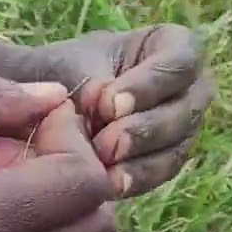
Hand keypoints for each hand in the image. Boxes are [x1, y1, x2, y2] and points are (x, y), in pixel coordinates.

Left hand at [0, 25, 214, 197]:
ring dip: (142, 160)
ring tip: (104, 168)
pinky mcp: (167, 160)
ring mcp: (182, 127)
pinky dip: (136, 179)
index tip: (108, 103)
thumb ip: (91, 81)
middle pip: (185, 109)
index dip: (150, 84)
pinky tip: (110, 186)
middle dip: (144, 129)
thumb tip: (107, 106)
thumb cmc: (61, 73)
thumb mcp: (69, 65)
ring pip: (178, 146)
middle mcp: (188, 87)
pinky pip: (163, 172)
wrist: (42, 108)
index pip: (181, 61)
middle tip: (104, 143)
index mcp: (171, 46)